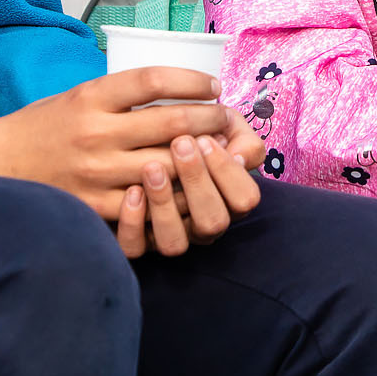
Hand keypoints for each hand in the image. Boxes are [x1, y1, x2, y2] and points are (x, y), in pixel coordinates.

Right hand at [0, 69, 253, 217]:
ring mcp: (95, 171)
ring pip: (166, 165)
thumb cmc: (42, 127)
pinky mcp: (93, 205)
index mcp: (90, 96)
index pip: (153, 80)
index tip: (213, 87)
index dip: (192, 82)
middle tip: (228, 122)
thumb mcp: (77, 95)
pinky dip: (173, 196)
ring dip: (200, 160)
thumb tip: (177, 90)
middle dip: (209, 122)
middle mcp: (95, 131)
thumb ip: (119, 94)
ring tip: (218, 155)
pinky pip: (146, 204)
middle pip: (170, 123)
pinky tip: (189, 190)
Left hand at [115, 128, 264, 258]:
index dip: (229, 172)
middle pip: (213, 222)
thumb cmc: (190, 133)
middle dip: (198, 181)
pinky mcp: (136, 242)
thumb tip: (240, 157)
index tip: (206, 138)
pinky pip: (136, 247)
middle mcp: (202, 225)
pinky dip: (133, 223)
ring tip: (151, 166)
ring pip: (174, 243)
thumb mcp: (223, 128)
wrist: (144, 141)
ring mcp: (170, 236)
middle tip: (180, 144)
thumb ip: (243, 138)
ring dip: (164, 203)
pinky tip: (132, 190)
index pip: (244, 200)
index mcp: (228, 201)